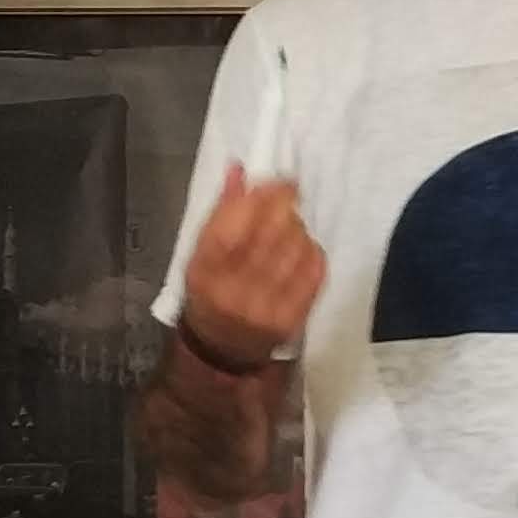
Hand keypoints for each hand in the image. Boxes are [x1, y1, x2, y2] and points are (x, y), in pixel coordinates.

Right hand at [178, 165, 323, 369]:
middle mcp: (235, 291)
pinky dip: (312, 250)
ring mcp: (266, 308)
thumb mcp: (202, 252)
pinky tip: (301, 250)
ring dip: (297, 227)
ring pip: (296, 246)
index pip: (235, 224)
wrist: (224, 348)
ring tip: (288, 229)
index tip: (277, 181)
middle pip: (271, 232)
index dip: (262, 196)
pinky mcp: (293, 318)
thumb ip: (221, 211)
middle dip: (284, 205)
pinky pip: (315, 270)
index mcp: (205, 271)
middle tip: (288, 196)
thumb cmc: (211, 290)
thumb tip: (239, 169)